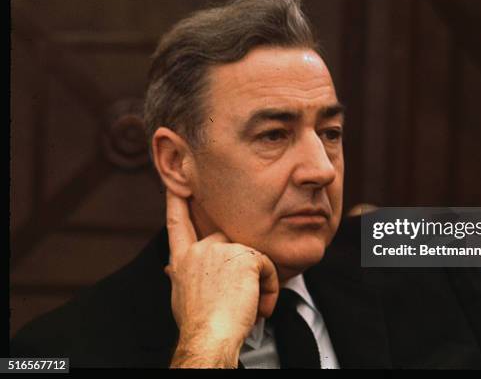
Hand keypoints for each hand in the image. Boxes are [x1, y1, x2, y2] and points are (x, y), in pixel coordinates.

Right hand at [165, 190, 278, 367]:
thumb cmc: (198, 324)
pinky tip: (259, 304)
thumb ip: (180, 276)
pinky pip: (268, 266)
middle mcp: (199, 250)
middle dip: (242, 266)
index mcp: (182, 260)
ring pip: (252, 256)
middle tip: (243, 299)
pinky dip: (269, 288)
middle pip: (230, 243)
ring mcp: (221, 250)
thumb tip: (170, 269)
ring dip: (257, 282)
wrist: (210, 337)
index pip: (177, 223)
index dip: (176, 202)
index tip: (176, 184)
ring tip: (250, 307)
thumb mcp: (181, 296)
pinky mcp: (244, 255)